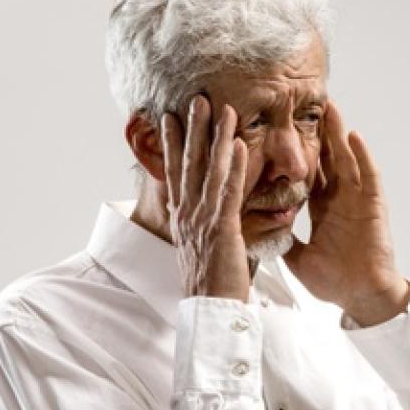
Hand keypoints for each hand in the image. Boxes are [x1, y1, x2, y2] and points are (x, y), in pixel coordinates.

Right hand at [160, 96, 252, 300]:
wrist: (209, 310)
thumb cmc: (211, 284)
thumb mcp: (198, 249)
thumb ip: (199, 227)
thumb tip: (198, 216)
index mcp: (182, 218)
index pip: (176, 172)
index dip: (173, 143)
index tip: (170, 117)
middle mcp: (188, 214)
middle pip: (189, 163)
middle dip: (193, 128)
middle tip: (196, 99)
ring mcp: (203, 220)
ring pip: (210, 170)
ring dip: (216, 137)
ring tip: (223, 109)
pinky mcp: (223, 229)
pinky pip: (229, 191)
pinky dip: (233, 166)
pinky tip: (239, 144)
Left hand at [283, 100, 409, 325]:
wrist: (361, 297)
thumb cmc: (335, 282)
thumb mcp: (298, 258)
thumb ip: (282, 240)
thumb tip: (255, 230)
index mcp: (322, 209)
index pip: (305, 173)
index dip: (292, 153)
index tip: (276, 132)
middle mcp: (340, 199)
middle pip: (325, 158)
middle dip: (315, 132)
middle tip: (302, 105)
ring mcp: (358, 200)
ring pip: (347, 159)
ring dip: (339, 133)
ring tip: (330, 107)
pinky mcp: (374, 206)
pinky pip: (369, 176)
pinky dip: (363, 155)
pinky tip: (353, 135)